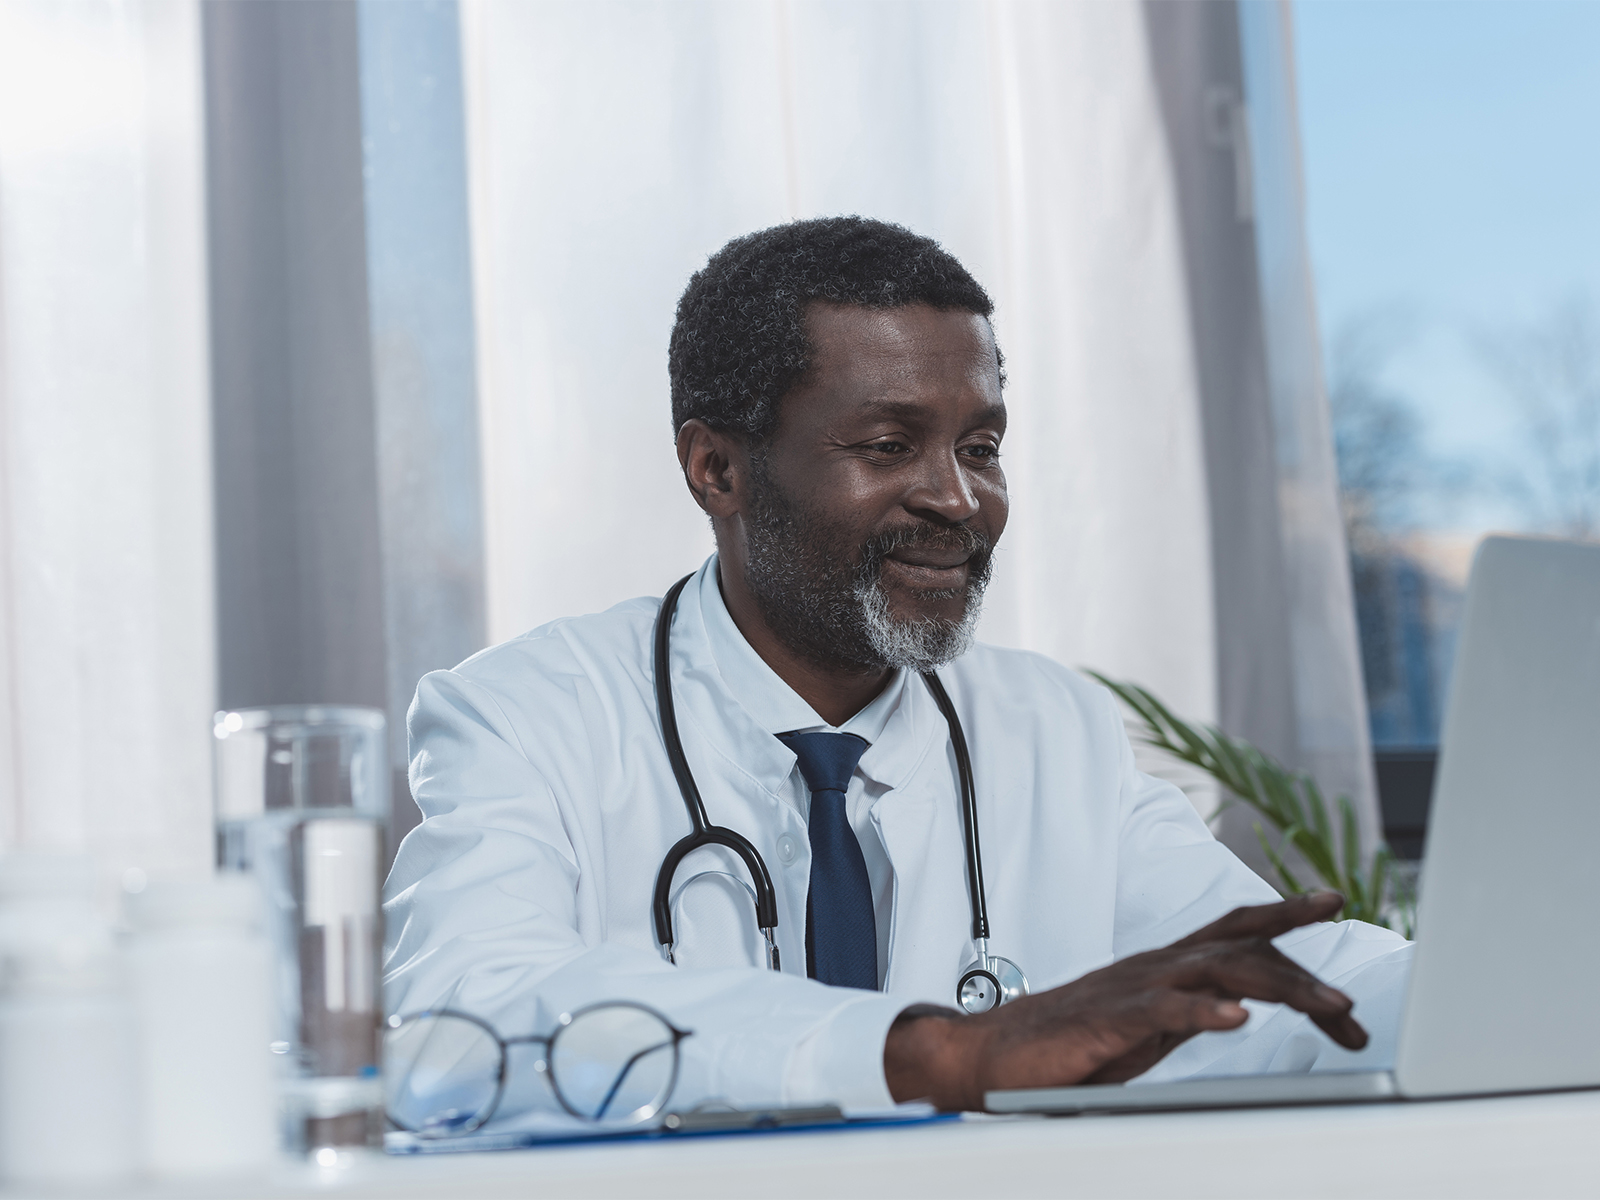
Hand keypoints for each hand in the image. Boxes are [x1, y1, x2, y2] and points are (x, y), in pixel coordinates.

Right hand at [883, 892, 1366, 1110]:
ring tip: (1327, 1007)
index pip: (1233, 927)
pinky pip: (1164, 1010)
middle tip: (1352, 1008)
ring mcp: (1134, 988)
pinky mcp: (1109, 1019)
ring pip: (1220, 970)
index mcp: (1163, 966)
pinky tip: (1236, 1019)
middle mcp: (1155, 965)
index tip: (1334, 900)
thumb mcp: (1143, 1030)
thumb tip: (1237, 1015)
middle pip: (1243, 948)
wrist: (991, 1053)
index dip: (1284, 913)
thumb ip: (1186, 1015)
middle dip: (1305, 970)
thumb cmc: (1067, 1045)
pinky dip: (1204, 1012)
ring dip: (1281, 986)